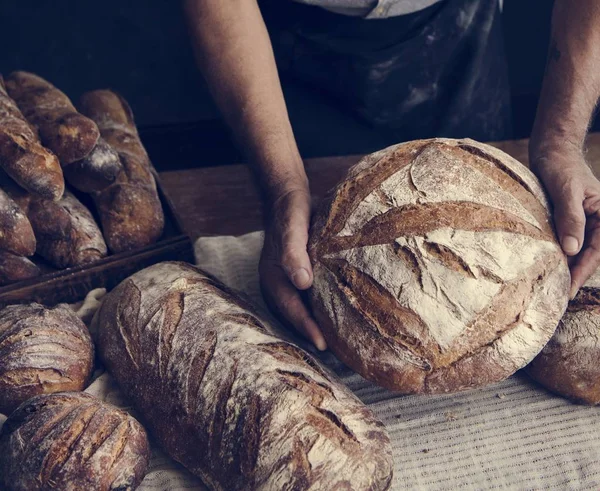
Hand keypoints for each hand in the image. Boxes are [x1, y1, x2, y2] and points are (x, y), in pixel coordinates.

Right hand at [259, 186, 326, 349]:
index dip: (306, 327)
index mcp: (271, 278)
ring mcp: (285, 282)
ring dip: (314, 324)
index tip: (323, 344)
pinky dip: (317, 309)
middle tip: (336, 351)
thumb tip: (302, 283)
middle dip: (311, 333)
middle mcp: (276, 284)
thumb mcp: (292, 228)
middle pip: (293, 316)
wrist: (288, 198)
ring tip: (336, 340)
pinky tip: (334, 314)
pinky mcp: (297, 276)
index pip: (290, 309)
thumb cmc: (290, 212)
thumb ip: (294, 254)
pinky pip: (306, 299)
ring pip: (299, 310)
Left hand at [532, 149, 599, 297]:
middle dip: (575, 274)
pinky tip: (547, 266)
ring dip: (566, 267)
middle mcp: (597, 221)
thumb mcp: (565, 191)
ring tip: (552, 286)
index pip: (597, 250)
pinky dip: (558, 254)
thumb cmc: (561, 166)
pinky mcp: (568, 220)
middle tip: (558, 296)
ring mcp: (583, 221)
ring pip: (577, 250)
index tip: (569, 289)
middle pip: (589, 254)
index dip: (583, 271)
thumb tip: (571, 250)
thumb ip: (570, 218)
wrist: (551, 151)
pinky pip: (566, 241)